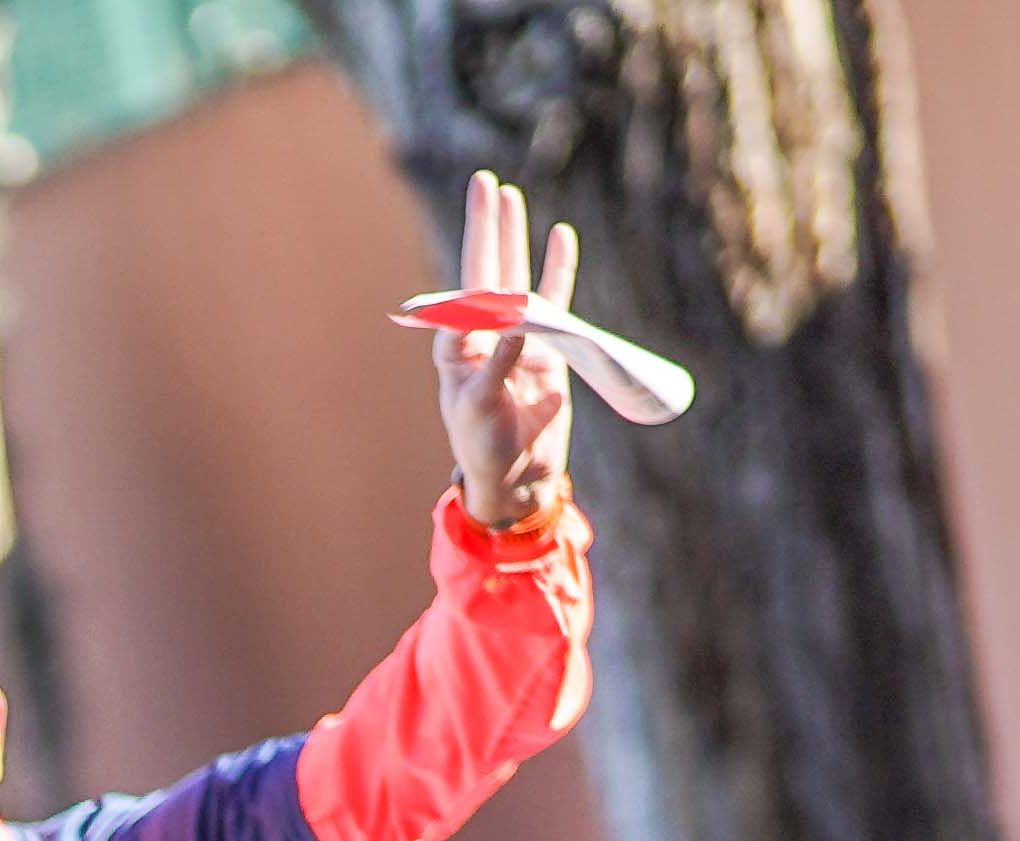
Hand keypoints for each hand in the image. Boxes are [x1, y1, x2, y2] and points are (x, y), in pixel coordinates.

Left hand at [431, 168, 581, 531]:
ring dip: (516, 240)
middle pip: (487, 270)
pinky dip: (558, 273)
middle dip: (488, 228)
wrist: (517, 478)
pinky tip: (560, 238)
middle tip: (485, 182)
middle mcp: (484, 337)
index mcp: (459, 349)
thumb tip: (517, 328)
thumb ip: (498, 369)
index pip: (464, 289)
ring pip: (518, 279)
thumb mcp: (483, 411)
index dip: (470, 252)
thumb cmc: (485, 449)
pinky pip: (555, 304)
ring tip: (513, 196)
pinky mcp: (547, 351)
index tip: (470, 217)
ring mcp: (516, 340)